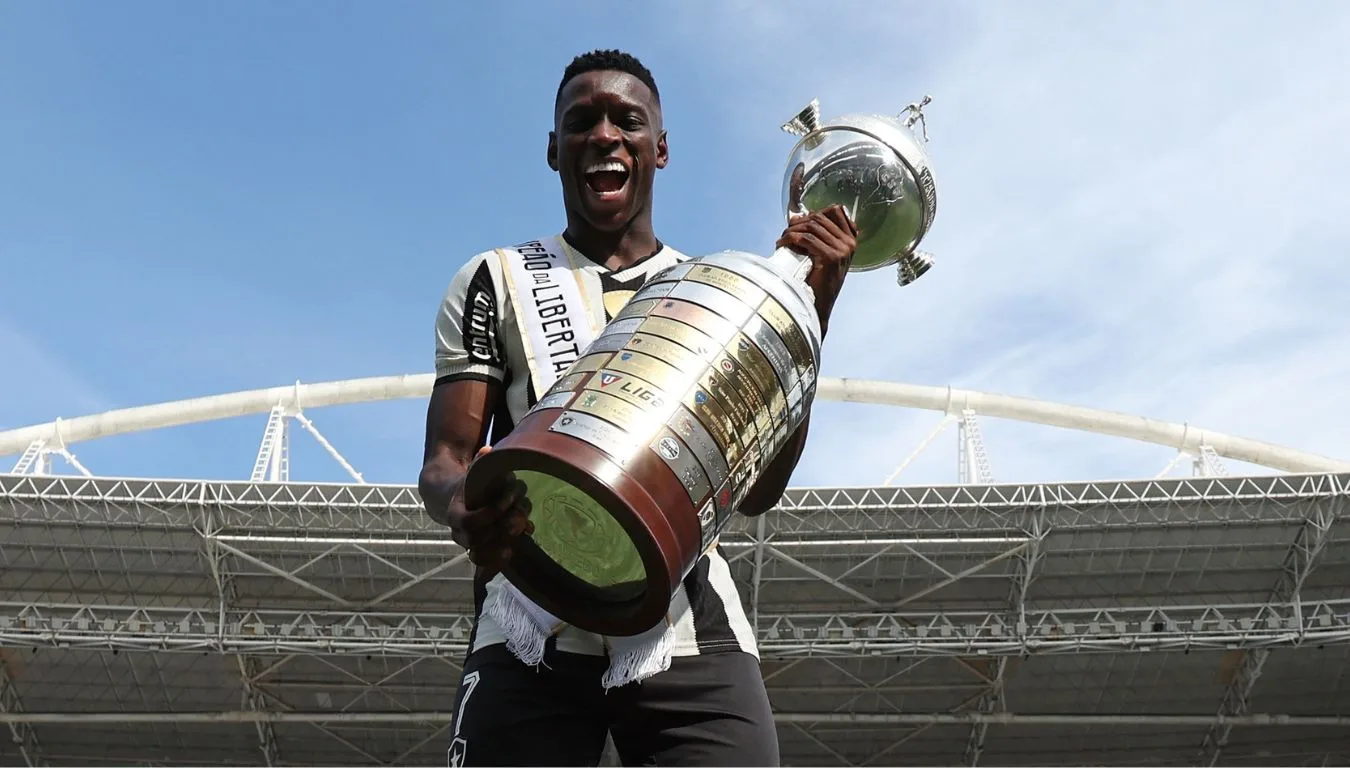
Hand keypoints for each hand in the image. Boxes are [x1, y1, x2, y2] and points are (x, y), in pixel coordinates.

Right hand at [441, 447, 533, 572]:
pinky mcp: (481, 553)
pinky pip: (487, 564)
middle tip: (520, 515)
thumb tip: (488, 451)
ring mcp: (469, 546)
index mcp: (454, 514)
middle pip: (478, 539)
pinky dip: (502, 558)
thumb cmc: (472, 486)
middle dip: (502, 527)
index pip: (470, 521)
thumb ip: (480, 463)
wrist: (459, 501)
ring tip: (522, 528)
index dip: (491, 513)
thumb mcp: (474, 473)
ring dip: (505, 542)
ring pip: (481, 555)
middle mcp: (459, 534)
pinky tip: (516, 546)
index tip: (506, 501)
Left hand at [775, 204, 857, 337]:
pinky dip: (791, 238)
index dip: (815, 212)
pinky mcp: (830, 257)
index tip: (800, 222)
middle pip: (820, 217)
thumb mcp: (823, 254)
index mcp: (851, 240)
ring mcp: (842, 250)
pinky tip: (782, 244)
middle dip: (799, 222)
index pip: (836, 211)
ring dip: (792, 230)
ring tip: (783, 239)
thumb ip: (818, 236)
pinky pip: (806, 239)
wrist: (820, 305)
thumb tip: (796, 216)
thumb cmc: (818, 281)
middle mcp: (849, 243)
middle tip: (786, 232)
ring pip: (812, 227)